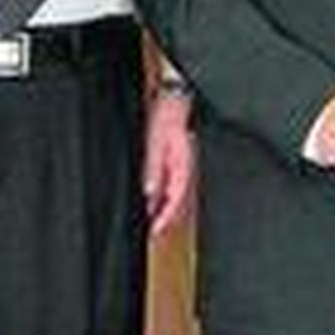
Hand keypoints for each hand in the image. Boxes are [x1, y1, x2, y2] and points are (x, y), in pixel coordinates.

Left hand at [143, 89, 194, 234]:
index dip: (166, 216)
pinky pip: (171, 184)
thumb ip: (153, 168)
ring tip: (152, 222)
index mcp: (182, 165)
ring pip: (175, 194)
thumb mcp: (155, 143)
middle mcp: (184, 168)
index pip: (176, 198)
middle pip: (177, 200)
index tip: (155, 230)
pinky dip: (163, 196)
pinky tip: (154, 201)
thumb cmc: (165, 119)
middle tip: (153, 233)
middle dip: (166, 218)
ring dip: (164, 209)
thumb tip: (150, 193)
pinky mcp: (176, 163)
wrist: (174, 101)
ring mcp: (181, 166)